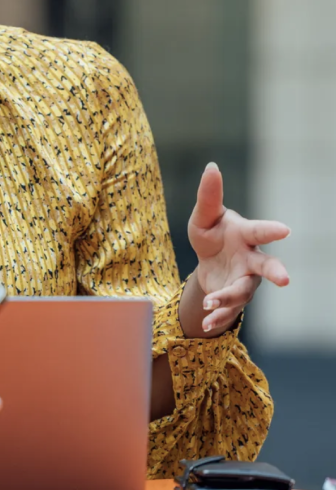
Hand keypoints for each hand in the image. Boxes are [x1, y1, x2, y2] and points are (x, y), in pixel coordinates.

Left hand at [188, 162, 289, 332]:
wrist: (208, 260)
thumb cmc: (211, 233)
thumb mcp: (203, 216)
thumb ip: (209, 196)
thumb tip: (211, 166)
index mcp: (245, 235)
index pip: (259, 231)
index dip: (271, 230)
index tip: (285, 230)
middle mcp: (251, 260)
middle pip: (267, 266)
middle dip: (276, 272)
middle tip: (285, 279)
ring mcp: (245, 281)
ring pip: (243, 292)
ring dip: (228, 298)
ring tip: (210, 303)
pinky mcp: (234, 298)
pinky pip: (230, 310)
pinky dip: (219, 316)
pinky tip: (207, 323)